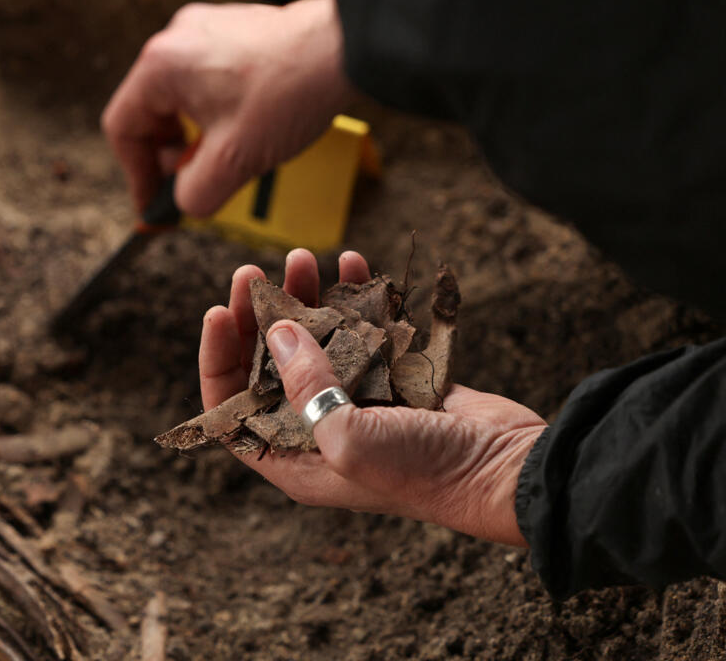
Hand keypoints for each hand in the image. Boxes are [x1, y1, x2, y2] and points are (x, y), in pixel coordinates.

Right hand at [102, 0, 355, 215]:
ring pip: (179, 97)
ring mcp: (205, 29)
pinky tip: (244, 130)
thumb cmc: (291, 94)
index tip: (156, 202)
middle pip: (149, 110)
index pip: (123, 127)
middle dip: (169, 154)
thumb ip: (193, 193)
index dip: (136, 173)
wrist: (348, 50)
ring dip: (194, 135)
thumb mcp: (233, 161)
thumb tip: (182, 201)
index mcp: (161, 66)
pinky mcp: (233, 31)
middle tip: (194, 181)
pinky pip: (205, 79)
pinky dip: (214, 112)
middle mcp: (176, 39)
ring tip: (225, 156)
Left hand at [200, 250, 546, 545]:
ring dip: (305, 296)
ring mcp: (358, 400)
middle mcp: (318, 429)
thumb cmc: (424, 471)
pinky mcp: (395, 375)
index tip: (218, 311)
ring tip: (300, 255)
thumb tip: (277, 332)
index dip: (218, 360)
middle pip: (268, 366)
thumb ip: (305, 384)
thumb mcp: (347, 437)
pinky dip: (355, 297)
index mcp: (294, 458)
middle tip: (253, 271)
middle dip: (258, 316)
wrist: (508, 468)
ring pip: (314, 340)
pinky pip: (363, 329)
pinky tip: (351, 262)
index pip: (232, 410)